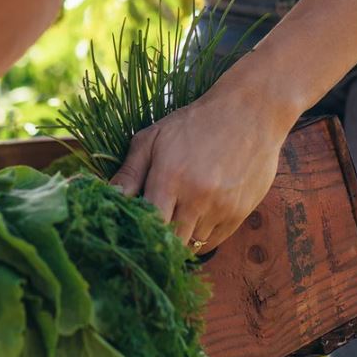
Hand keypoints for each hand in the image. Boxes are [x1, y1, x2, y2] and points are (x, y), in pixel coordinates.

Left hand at [111, 91, 291, 250]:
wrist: (248, 112)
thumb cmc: (195, 123)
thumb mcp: (154, 138)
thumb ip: (129, 171)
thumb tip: (108, 198)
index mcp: (170, 178)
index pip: (150, 226)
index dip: (140, 233)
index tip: (134, 231)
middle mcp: (197, 197)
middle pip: (171, 242)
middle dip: (159, 240)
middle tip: (152, 230)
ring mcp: (221, 207)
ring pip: (192, 244)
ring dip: (181, 237)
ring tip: (177, 216)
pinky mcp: (240, 213)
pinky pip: (213, 242)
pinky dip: (200, 237)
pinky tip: (195, 218)